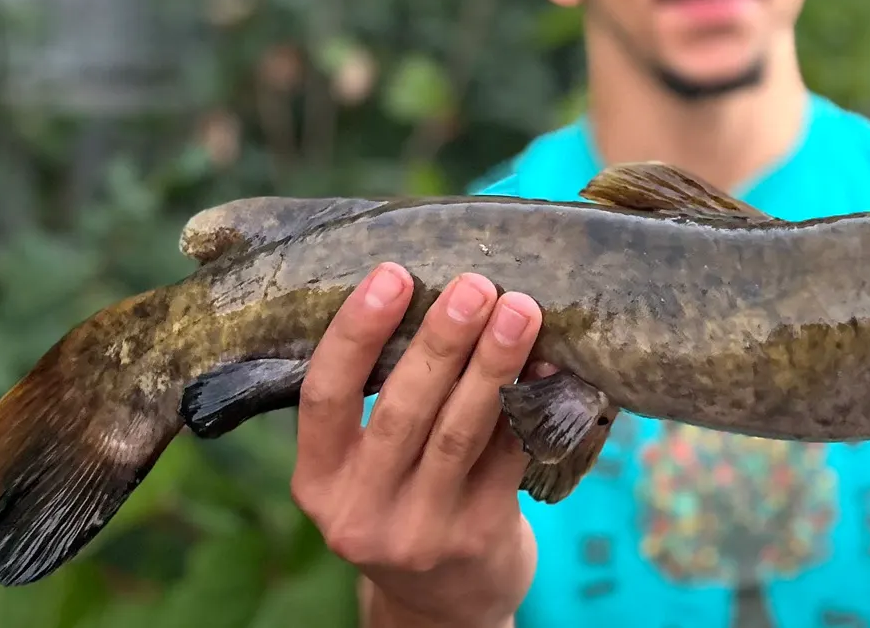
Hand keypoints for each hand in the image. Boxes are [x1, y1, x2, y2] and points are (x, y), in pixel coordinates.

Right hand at [289, 262, 544, 627]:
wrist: (441, 603)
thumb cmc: (402, 495)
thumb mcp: (365, 463)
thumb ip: (381, 395)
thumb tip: (435, 284)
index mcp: (319, 479)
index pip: (325, 397)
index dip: (356, 333)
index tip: (392, 274)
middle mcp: (360, 511)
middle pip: (403, 411)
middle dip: (443, 340)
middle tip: (475, 284)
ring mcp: (420, 530)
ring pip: (460, 432)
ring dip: (494, 364)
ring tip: (520, 310)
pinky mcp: (479, 537)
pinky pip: (510, 456)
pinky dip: (532, 404)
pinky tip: (550, 365)